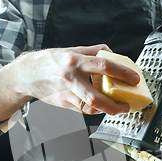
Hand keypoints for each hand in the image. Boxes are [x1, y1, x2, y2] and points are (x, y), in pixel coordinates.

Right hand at [0, 44, 138, 121]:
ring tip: (118, 108)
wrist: (27, 75)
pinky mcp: (64, 104)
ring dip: (107, 110)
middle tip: (127, 105)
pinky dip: (95, 109)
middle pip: (95, 97)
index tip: (134, 79)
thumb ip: (94, 51)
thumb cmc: (50, 61)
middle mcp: (70, 78)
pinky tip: (102, 106)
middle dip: (114, 105)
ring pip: (90, 108)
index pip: (104, 66)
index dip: (122, 73)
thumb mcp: (72, 50)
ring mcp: (66, 93)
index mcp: (74, 61)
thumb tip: (113, 54)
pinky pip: (83, 110)